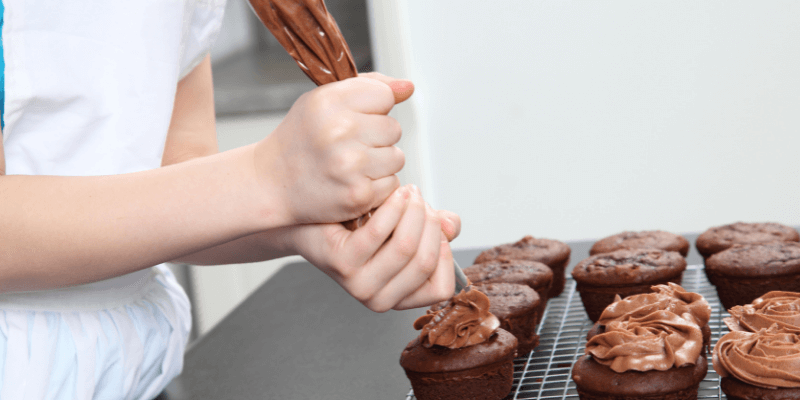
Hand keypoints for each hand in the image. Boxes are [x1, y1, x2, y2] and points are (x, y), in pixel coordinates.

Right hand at [255, 73, 413, 224]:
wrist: (271, 182)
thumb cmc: (301, 138)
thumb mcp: (324, 100)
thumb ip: (368, 87)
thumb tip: (408, 86)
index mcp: (330, 102)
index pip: (384, 95)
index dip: (374, 107)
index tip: (354, 118)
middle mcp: (339, 131)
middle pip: (394, 128)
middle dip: (378, 137)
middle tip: (349, 146)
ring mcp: (349, 165)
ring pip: (397, 158)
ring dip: (380, 163)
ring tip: (351, 165)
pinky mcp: (358, 195)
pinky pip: (391, 184)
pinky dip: (377, 186)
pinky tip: (352, 183)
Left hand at [286, 185, 460, 311]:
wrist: (311, 219)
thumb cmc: (361, 225)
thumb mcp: (404, 227)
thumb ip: (434, 229)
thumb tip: (451, 227)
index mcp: (399, 298)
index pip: (442, 289)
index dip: (445, 253)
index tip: (435, 224)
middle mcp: (379, 300)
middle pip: (424, 262)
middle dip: (430, 223)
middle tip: (419, 199)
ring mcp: (359, 286)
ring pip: (405, 247)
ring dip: (413, 211)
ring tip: (407, 191)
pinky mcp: (342, 264)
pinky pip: (379, 234)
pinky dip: (392, 207)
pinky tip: (393, 193)